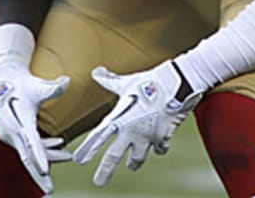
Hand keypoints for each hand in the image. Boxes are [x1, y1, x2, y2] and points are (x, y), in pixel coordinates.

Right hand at [0, 57, 69, 194]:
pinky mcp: (13, 135)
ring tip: (57, 174)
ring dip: (43, 163)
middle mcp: (11, 132)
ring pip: (27, 154)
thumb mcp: (36, 85)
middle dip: (38, 174)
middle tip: (49, 189)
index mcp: (17, 122)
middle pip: (26, 156)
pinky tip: (58, 150)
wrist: (0, 79)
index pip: (29, 142)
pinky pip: (27, 148)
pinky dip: (41, 153)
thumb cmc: (21, 82)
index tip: (43, 170)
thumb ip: (52, 88)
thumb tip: (67, 81)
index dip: (37, 156)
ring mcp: (10, 136)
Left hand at [73, 61, 202, 185]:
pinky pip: (159, 148)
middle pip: (113, 157)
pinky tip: (157, 145)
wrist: (175, 85)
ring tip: (131, 165)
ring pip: (137, 159)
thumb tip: (96, 72)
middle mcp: (130, 131)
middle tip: (98, 182)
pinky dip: (158, 147)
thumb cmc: (149, 81)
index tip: (79, 160)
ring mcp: (146, 137)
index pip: (98, 137)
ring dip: (133, 162)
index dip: (88, 148)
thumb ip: (109, 81)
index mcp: (119, 117)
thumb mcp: (126, 83)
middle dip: (105, 171)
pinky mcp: (162, 138)